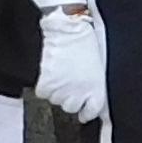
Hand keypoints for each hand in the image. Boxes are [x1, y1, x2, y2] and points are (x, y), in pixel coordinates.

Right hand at [34, 8, 106, 122]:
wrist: (65, 30)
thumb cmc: (84, 40)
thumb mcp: (98, 62)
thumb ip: (96, 82)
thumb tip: (94, 96)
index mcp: (97, 89)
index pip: (91, 111)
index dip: (86, 111)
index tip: (83, 113)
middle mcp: (80, 95)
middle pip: (71, 107)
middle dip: (69, 97)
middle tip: (68, 82)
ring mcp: (62, 92)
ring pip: (56, 100)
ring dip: (56, 90)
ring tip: (59, 73)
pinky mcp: (47, 87)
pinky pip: (43, 93)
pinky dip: (44, 85)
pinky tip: (48, 73)